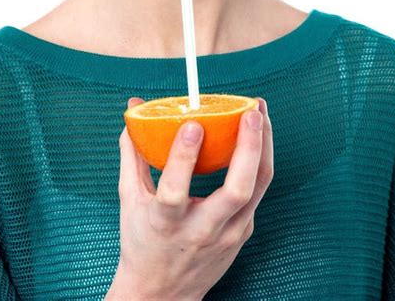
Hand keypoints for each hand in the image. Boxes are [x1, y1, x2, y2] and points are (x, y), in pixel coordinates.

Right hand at [111, 96, 272, 300]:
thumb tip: (132, 113)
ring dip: (263, 147)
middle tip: (249, 112)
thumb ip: (132, 156)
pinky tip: (257, 135)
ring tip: (259, 113)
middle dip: (248, 147)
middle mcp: (201, 231)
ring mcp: (228, 234)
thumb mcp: (130, 201)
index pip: (176, 191)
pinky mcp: (243, 233)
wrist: (163, 295)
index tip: (193, 125)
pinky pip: (257, 192)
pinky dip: (259, 160)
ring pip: (257, 188)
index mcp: (166, 223)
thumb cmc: (143, 243)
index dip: (185, 158)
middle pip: (236, 190)